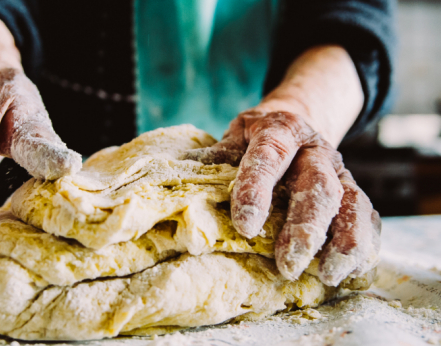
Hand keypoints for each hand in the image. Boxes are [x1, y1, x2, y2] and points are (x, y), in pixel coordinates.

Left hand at [185, 110, 380, 285]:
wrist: (296, 120)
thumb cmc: (255, 137)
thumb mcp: (235, 134)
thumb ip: (220, 155)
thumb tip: (190, 179)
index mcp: (279, 129)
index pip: (269, 157)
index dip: (257, 190)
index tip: (246, 226)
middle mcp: (314, 149)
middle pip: (317, 185)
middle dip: (304, 228)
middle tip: (288, 265)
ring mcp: (338, 169)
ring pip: (351, 202)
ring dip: (343, 241)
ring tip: (327, 275)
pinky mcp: (353, 188)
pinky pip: (367, 215)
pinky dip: (365, 244)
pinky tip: (352, 270)